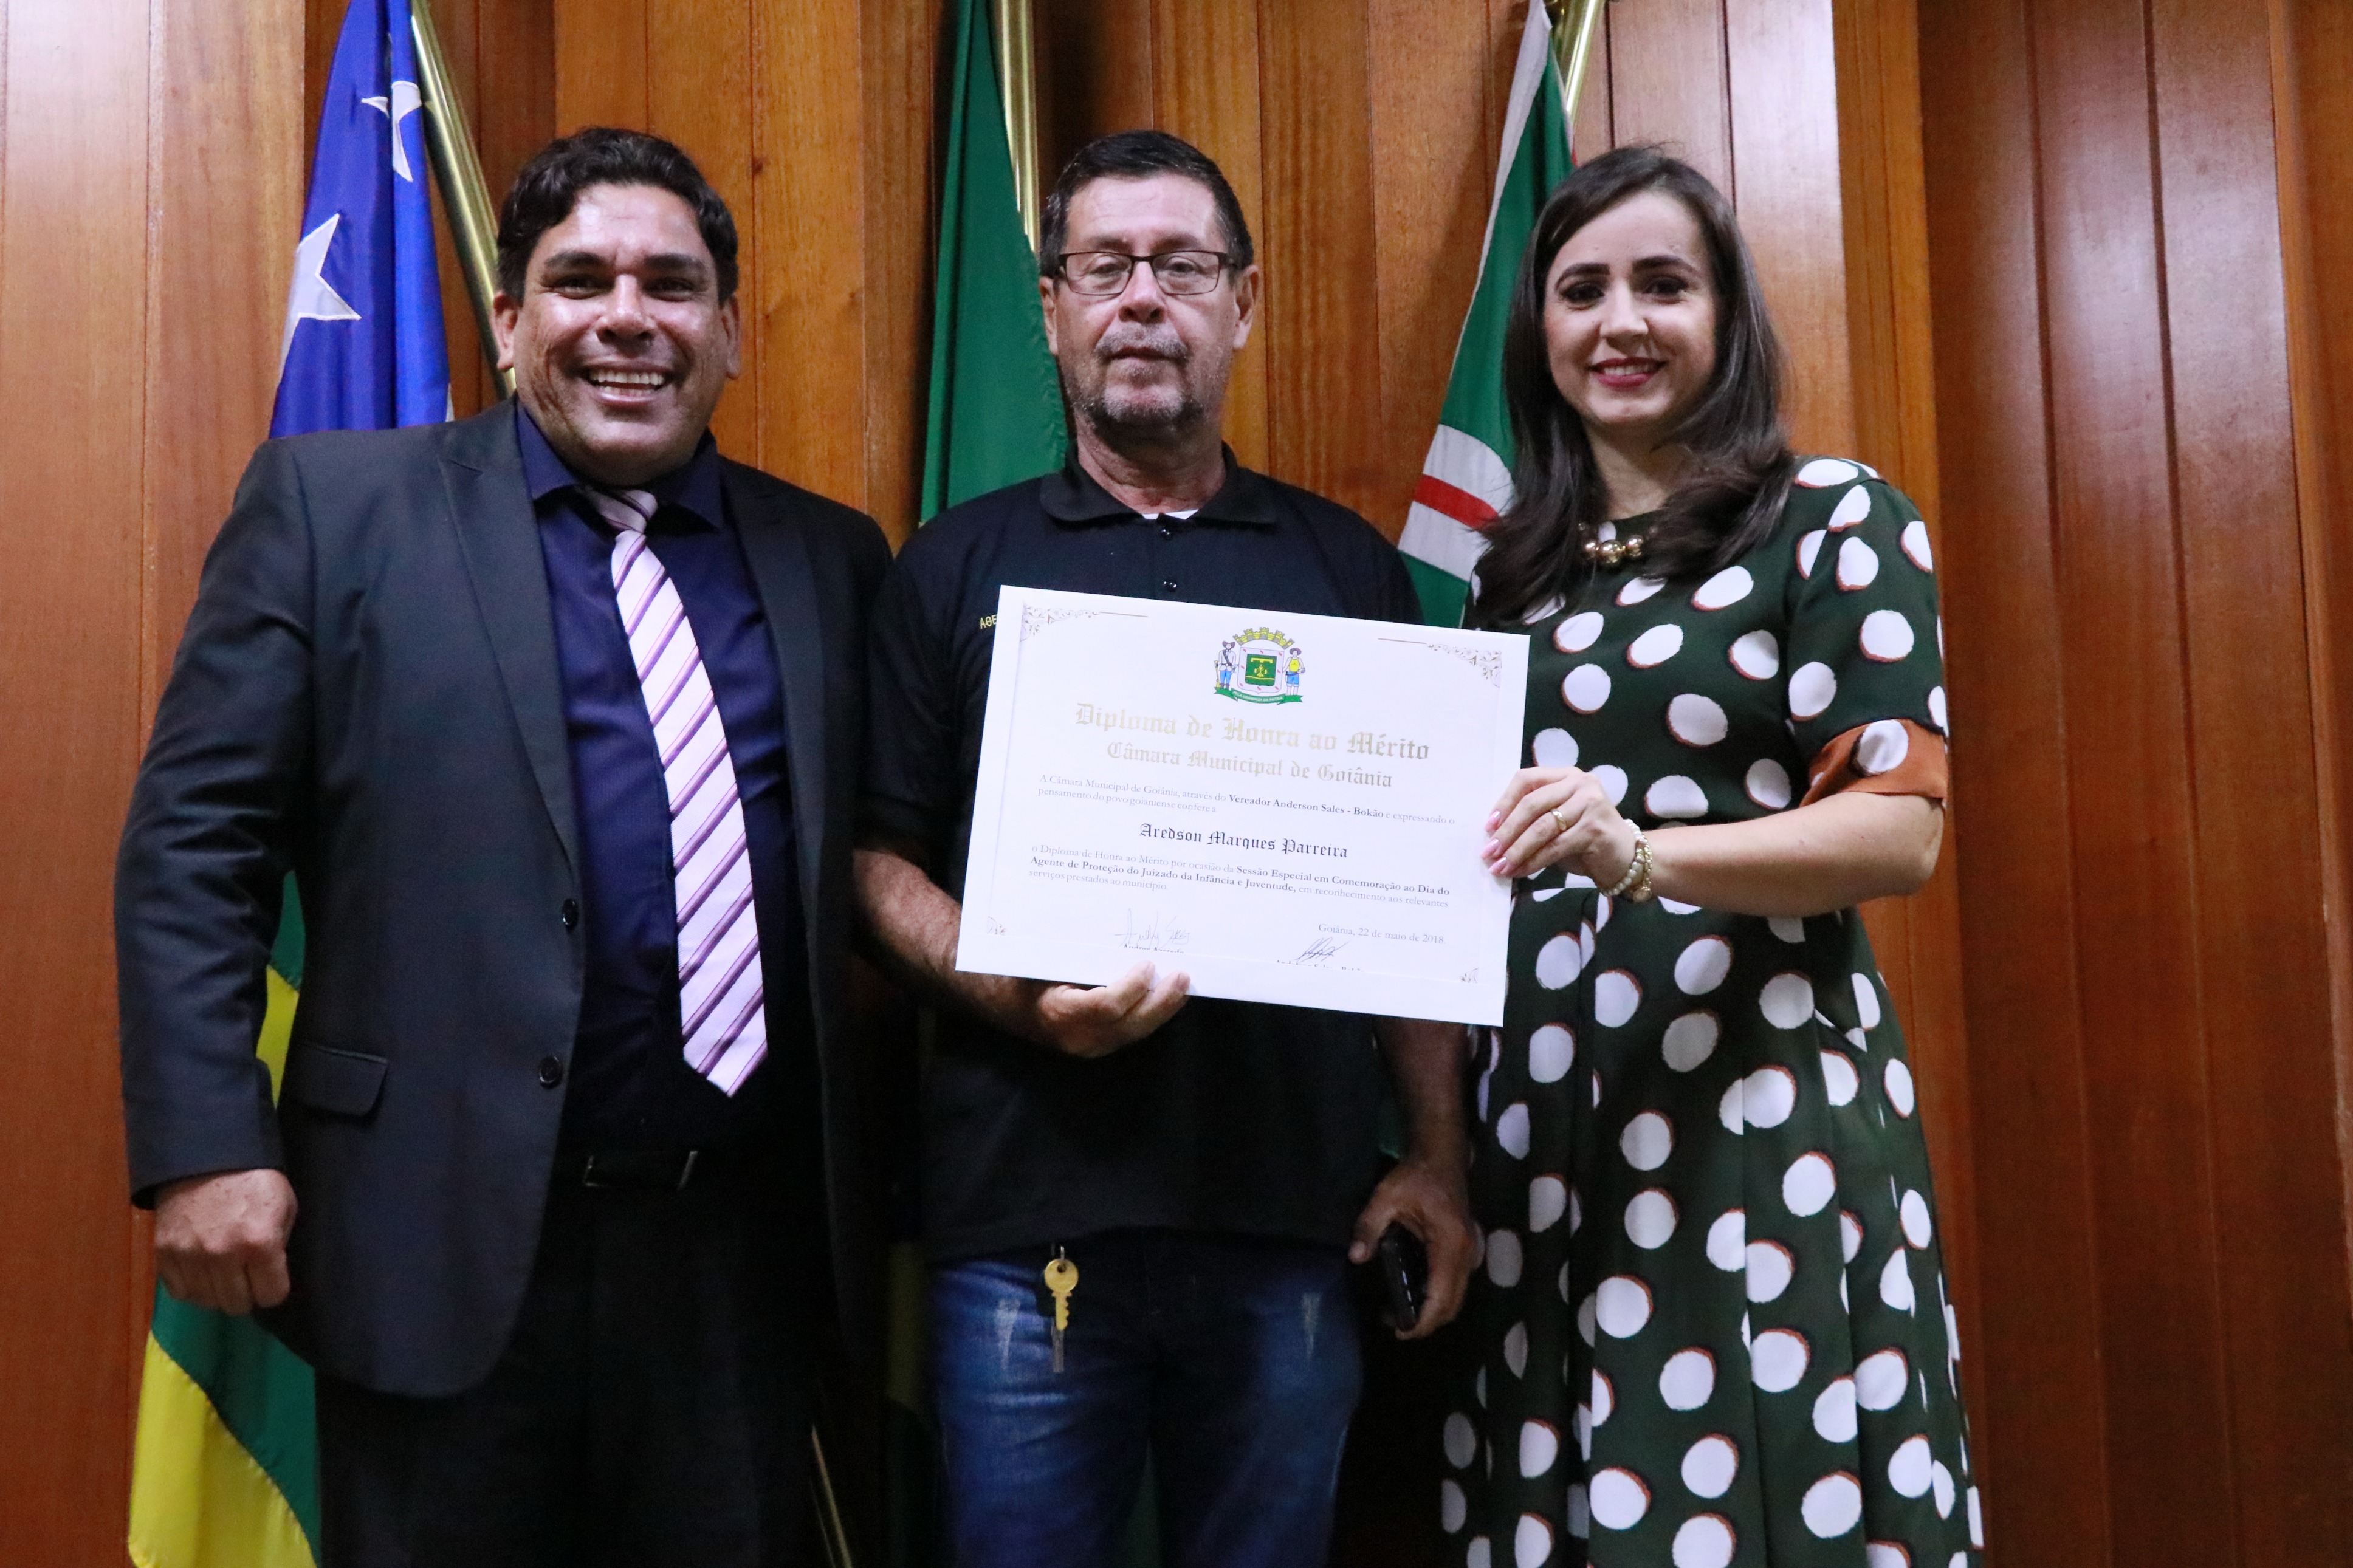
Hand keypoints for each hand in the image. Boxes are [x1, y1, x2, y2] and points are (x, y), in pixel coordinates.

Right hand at [154, 1168, 296, 1314]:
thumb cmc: (254, 1179)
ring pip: (207, 1302)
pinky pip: (179, 1292)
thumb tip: (272, 1276)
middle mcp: (223, 1255)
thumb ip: (280, 1246)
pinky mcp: (164, 1252)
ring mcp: (190, 1255)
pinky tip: (201, 1269)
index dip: (273, 1288)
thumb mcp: (284, 1207)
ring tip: (223, 1272)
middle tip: (246, 1276)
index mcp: (260, 1243)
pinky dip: (192, 1286)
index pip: (271, 1296)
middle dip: (246, 1293)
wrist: (207, 1154)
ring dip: (218, 1292)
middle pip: (237, 1305)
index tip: (270, 1278)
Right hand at [1019, 961, 1189, 1057]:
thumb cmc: (1023, 975)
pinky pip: (1131, 1032)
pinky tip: (1167, 997)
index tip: (1147, 964)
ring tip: (1182, 985)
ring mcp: (1089, 1046)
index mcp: (1058, 1012)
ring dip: (1162, 1009)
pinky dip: (1151, 1014)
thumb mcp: (1041, 960)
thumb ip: (1069, 950)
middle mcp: (1076, 1036)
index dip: (1131, 987)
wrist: (1007, 1006)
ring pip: (1135, 1032)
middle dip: (1160, 1002)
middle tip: (1182, 976)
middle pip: (1129, 1025)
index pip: (1104, 1006)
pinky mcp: (1099, 1046)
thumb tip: (1104, 925)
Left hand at [1349, 1154, 1475, 1339]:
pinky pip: (1455, 1284)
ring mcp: (1470, 1253)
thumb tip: (1356, 1258)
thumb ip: (1369, 1227)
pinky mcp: (1466, 1250)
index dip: (1423, 1321)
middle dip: (1427, 1322)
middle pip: (1453, 1304)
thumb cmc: (1415, 1175)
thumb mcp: (1386, 1196)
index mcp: (1450, 1243)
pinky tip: (1413, 1293)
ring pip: (1457, 1296)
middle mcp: (1467, 1254)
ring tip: (1399, 1313)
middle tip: (1394, 1325)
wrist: (1442, 1155)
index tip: (1399, 1331)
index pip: (1441, 1296)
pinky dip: (1438, 1296)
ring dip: (1433, 1311)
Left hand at [1482, 766, 1636, 883]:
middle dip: (1506, 831)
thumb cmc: (1585, 840)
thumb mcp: (1556, 823)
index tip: (1488, 826)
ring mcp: (1591, 803)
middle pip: (1532, 803)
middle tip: (1489, 852)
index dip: (1504, 802)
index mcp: (1566, 775)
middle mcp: (1580, 783)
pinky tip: (1520, 871)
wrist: (1626, 858)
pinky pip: (1555, 846)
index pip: (1527, 779)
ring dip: (1516, 850)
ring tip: (1500, 866)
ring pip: (1542, 827)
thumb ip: (1531, 820)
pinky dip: (1533, 861)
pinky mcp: (1595, 828)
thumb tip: (1494, 836)